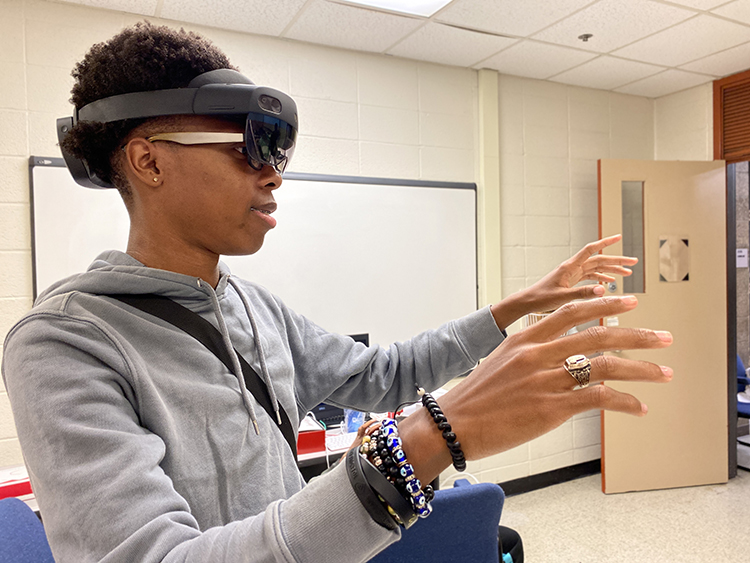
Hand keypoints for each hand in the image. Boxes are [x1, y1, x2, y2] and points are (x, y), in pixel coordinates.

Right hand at [400, 295, 671, 481]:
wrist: (452, 423)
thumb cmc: (475, 397)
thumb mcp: (502, 363)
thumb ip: (530, 355)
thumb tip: (560, 360)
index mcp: (525, 338)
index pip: (572, 312)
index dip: (605, 305)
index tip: (630, 302)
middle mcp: (538, 353)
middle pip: (598, 334)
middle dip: (637, 335)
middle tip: (663, 337)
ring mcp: (545, 379)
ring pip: (606, 365)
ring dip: (642, 368)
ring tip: (665, 372)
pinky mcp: (551, 407)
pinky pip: (598, 399)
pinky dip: (624, 402)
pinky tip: (638, 407)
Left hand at [490, 234, 637, 330]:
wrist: (528, 302)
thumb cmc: (541, 298)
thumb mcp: (563, 297)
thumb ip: (583, 293)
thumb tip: (603, 289)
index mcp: (570, 267)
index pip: (591, 249)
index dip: (605, 242)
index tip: (619, 237)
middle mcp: (572, 268)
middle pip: (598, 259)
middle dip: (616, 260)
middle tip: (633, 262)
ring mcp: (572, 274)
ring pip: (596, 268)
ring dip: (611, 269)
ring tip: (627, 273)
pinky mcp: (571, 281)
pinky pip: (590, 276)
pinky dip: (601, 278)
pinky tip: (610, 282)